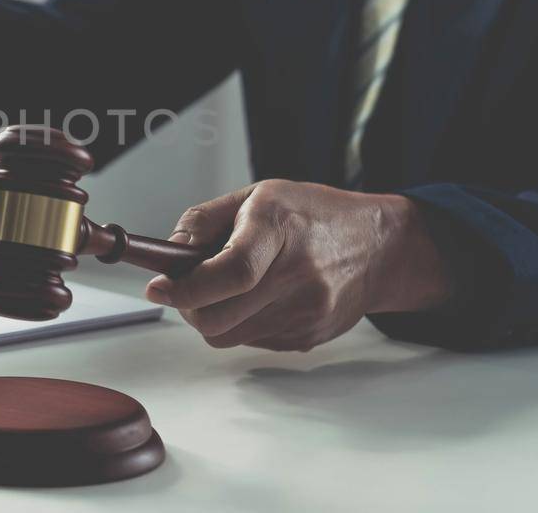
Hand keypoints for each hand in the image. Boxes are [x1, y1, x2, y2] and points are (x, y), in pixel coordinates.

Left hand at [144, 180, 451, 351]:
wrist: (379, 248)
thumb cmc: (314, 215)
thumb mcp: (257, 195)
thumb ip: (204, 220)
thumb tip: (167, 254)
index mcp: (279, 228)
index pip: (229, 272)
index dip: (186, 287)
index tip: (158, 288)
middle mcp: (297, 274)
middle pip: (219, 316)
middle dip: (188, 306)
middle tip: (186, 287)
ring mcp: (306, 312)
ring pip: (227, 336)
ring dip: (211, 317)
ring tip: (227, 288)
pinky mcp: (308, 337)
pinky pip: (251, 342)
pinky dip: (240, 324)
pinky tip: (259, 298)